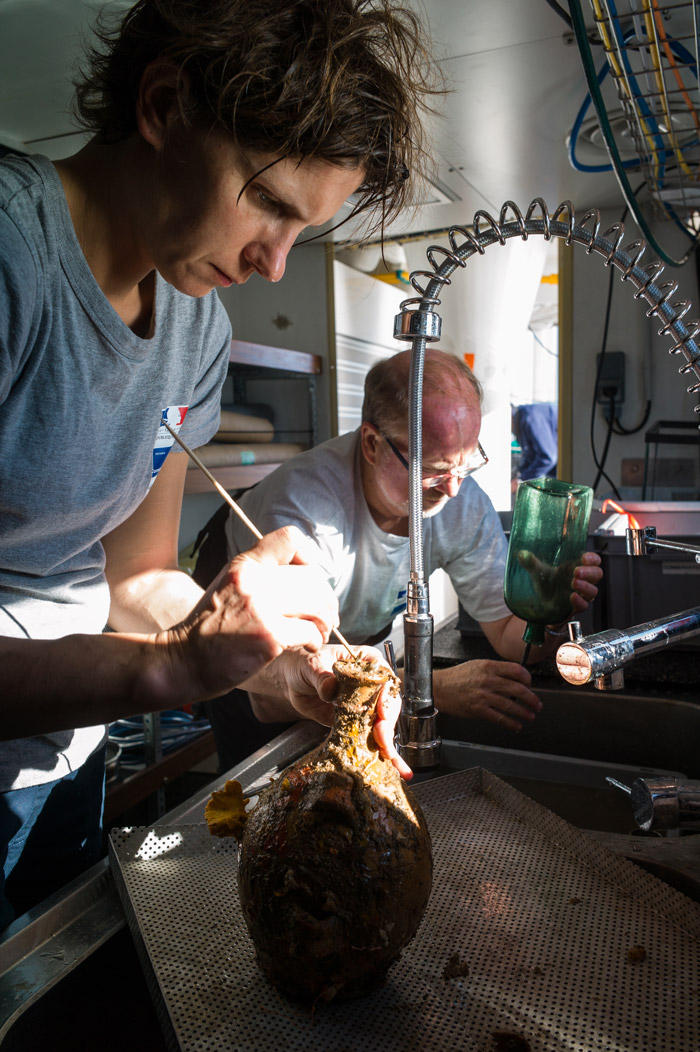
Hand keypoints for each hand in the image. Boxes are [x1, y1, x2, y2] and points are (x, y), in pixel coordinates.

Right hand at [166, 526, 338, 697]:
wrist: (184, 660)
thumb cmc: (209, 627)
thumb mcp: (229, 585)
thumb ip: (258, 574)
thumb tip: (301, 572)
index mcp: (245, 564)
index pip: (291, 537)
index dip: (308, 557)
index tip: (307, 579)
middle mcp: (254, 580)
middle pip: (313, 577)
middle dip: (326, 598)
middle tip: (325, 616)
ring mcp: (262, 608)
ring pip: (318, 603)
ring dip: (326, 620)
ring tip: (320, 631)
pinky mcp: (269, 636)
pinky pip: (310, 630)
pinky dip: (316, 639)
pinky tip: (308, 645)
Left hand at [248, 644, 411, 779]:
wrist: (291, 681)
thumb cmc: (303, 663)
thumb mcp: (310, 665)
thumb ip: (321, 677)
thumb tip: (331, 688)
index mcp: (366, 661)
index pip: (385, 677)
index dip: (387, 695)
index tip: (382, 713)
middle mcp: (371, 681)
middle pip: (389, 702)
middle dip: (388, 722)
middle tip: (381, 737)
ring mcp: (366, 702)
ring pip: (384, 721)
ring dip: (385, 738)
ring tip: (385, 753)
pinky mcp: (357, 720)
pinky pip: (370, 734)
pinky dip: (377, 747)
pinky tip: (388, 761)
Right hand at [434, 659, 541, 731]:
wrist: (439, 688)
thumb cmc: (456, 677)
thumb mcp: (477, 665)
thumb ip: (495, 670)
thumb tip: (514, 679)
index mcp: (489, 666)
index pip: (516, 670)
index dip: (527, 679)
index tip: (530, 685)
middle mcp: (488, 680)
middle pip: (518, 689)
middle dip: (531, 699)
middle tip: (536, 704)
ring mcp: (483, 695)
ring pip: (511, 706)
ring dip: (524, 713)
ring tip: (530, 716)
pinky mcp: (478, 709)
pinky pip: (500, 718)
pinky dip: (511, 724)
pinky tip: (516, 726)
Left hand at [516, 548, 602, 619]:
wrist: (540, 602)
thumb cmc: (546, 582)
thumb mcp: (537, 570)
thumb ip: (530, 562)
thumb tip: (522, 554)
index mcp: (576, 567)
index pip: (594, 561)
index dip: (592, 558)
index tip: (584, 557)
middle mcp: (582, 580)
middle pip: (597, 575)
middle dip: (589, 572)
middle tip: (577, 571)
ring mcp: (580, 594)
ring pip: (593, 591)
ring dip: (585, 586)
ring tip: (573, 583)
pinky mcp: (575, 607)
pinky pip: (583, 606)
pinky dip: (579, 602)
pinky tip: (572, 597)